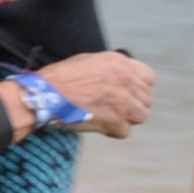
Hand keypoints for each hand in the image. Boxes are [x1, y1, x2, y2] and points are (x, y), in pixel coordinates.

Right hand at [33, 50, 156, 138]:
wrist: (44, 96)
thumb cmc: (60, 79)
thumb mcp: (89, 61)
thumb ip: (111, 68)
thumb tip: (122, 76)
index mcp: (119, 63)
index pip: (149, 78)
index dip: (139, 87)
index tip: (130, 92)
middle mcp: (126, 80)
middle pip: (147, 99)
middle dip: (134, 104)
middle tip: (116, 107)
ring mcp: (123, 101)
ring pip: (141, 116)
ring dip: (127, 118)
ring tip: (109, 116)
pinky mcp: (116, 121)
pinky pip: (125, 131)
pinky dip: (113, 131)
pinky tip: (99, 124)